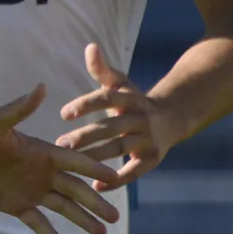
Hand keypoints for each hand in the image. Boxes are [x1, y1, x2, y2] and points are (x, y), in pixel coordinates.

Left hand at [0, 85, 120, 233]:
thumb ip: (20, 109)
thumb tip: (41, 86)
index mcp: (42, 153)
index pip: (75, 161)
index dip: (95, 169)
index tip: (115, 176)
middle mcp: (42, 173)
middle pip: (76, 189)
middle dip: (96, 201)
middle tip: (116, 216)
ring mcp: (31, 191)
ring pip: (64, 208)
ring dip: (82, 219)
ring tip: (102, 233)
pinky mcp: (16, 206)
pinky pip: (38, 223)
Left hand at [56, 43, 174, 184]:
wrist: (172, 118)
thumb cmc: (134, 100)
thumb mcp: (120, 84)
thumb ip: (101, 70)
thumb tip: (90, 46)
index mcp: (130, 98)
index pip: (107, 99)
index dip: (86, 105)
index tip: (64, 114)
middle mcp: (141, 118)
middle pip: (110, 127)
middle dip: (85, 136)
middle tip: (60, 143)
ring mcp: (148, 139)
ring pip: (119, 149)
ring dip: (96, 157)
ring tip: (72, 163)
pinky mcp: (153, 159)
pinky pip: (134, 172)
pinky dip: (117, 181)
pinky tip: (96, 187)